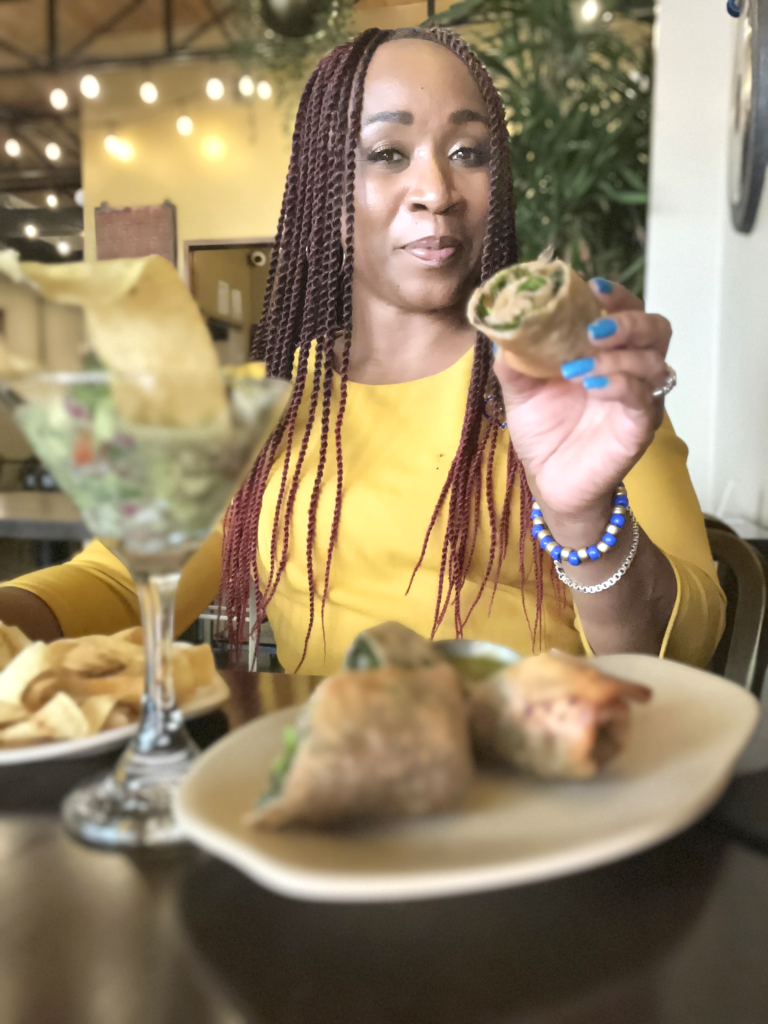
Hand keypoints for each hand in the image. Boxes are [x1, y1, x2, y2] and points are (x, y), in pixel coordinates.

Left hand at [495, 278, 671, 523]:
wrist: (549, 480)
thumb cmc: (544, 430)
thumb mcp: (520, 389)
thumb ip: (515, 357)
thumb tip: (504, 325)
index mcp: (607, 350)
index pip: (628, 309)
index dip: (616, 295)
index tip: (592, 287)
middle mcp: (632, 368)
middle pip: (655, 328)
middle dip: (627, 320)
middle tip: (592, 329)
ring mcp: (640, 398)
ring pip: (653, 361)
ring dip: (618, 355)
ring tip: (579, 366)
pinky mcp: (639, 427)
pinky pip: (643, 398)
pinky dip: (620, 384)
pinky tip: (593, 385)